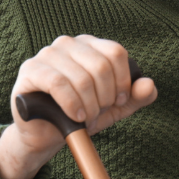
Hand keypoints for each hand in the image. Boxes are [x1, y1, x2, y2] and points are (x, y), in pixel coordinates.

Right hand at [0, 35, 157, 178]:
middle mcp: (69, 44)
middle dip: (104, 98)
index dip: (122, 81)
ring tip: (85, 118)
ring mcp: (47, 54)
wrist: (47, 134)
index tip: (118, 101)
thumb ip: (136, 96)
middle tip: (97, 113)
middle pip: (101, 65)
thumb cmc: (81, 115)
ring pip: (81, 77)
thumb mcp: (114, 108)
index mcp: (90, 46)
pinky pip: (57, 83)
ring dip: (89, 106)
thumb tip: (149, 84)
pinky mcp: (30, 70)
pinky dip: (72, 104)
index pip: (116, 53)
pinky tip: (75, 117)